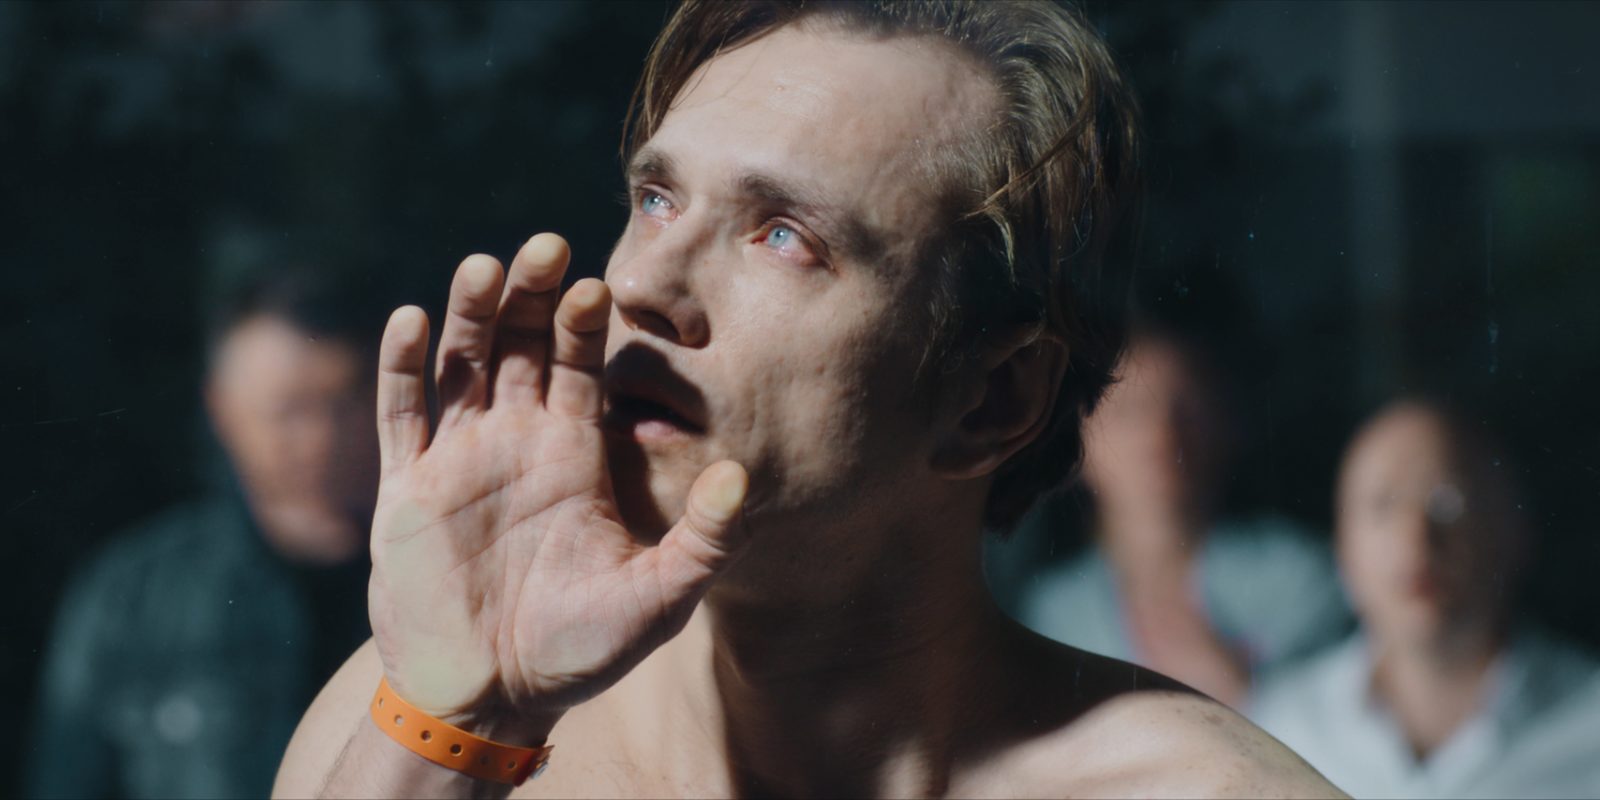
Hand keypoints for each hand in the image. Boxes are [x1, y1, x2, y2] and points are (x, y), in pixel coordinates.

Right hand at [367, 234, 749, 743]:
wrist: (493, 695)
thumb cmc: (581, 650)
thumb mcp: (657, 600)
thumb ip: (703, 541)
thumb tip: (743, 477)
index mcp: (574, 453)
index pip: (580, 367)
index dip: (586, 325)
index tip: (598, 286)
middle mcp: (517, 441)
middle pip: (519, 346)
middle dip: (529, 297)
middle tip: (545, 246)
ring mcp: (458, 459)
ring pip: (461, 366)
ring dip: (468, 315)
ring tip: (483, 268)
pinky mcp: (407, 489)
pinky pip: (402, 417)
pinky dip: (402, 369)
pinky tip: (412, 320)